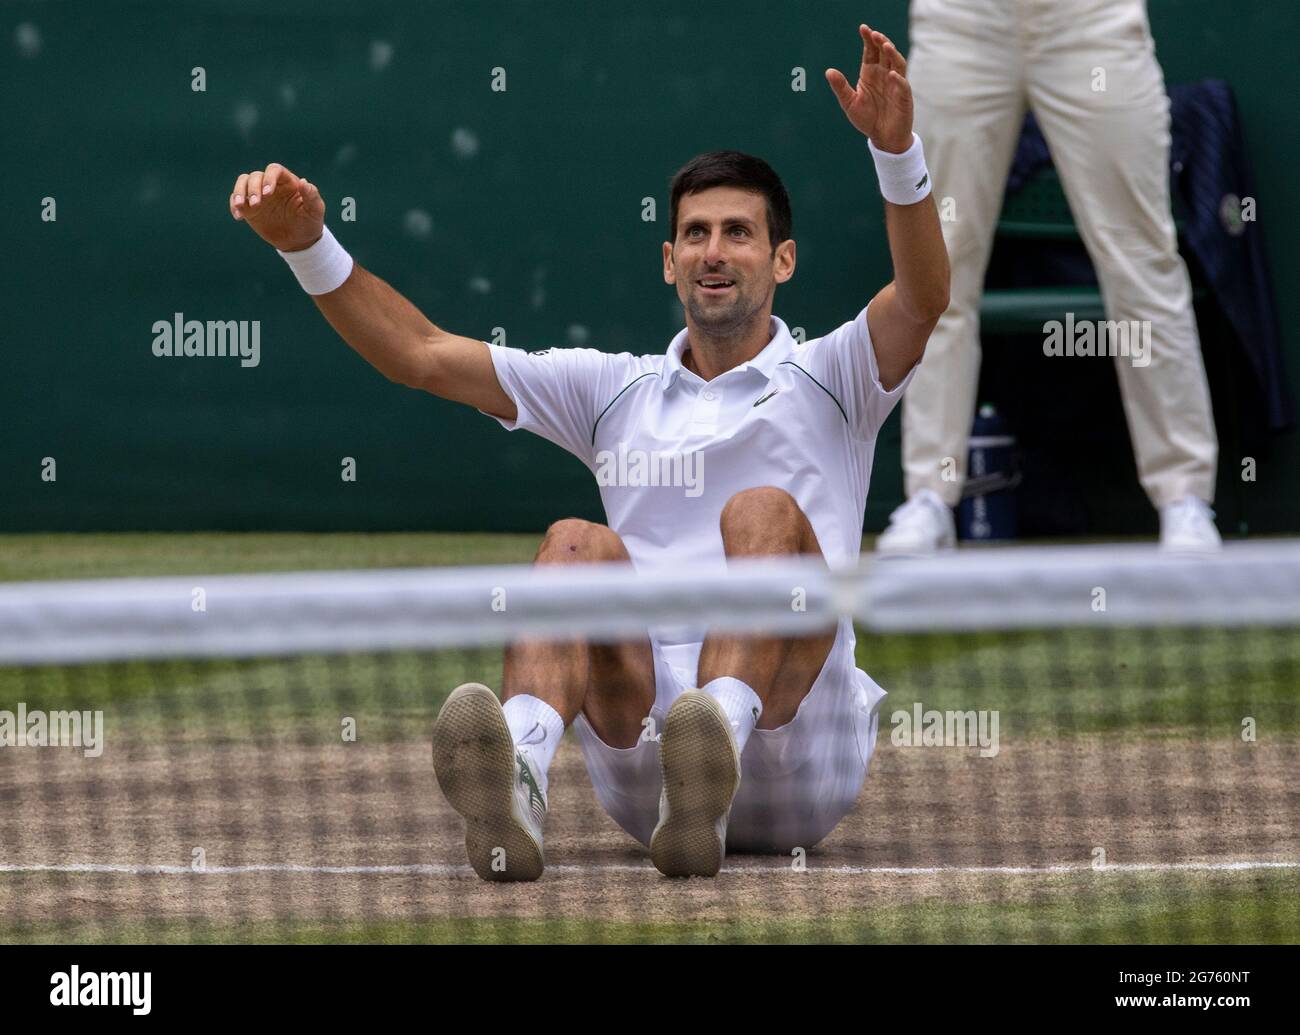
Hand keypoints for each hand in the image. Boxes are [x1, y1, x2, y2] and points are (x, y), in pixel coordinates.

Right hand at [229, 163, 325, 251]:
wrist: (299, 241)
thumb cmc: (309, 222)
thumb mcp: (315, 211)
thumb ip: (312, 196)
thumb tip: (304, 182)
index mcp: (287, 181)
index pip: (274, 170)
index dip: (269, 178)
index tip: (268, 193)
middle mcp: (270, 184)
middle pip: (255, 176)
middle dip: (253, 188)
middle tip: (257, 204)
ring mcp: (258, 195)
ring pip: (243, 182)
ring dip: (239, 192)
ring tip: (241, 206)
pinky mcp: (249, 208)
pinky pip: (236, 200)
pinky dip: (234, 205)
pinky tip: (238, 217)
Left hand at [825, 24, 913, 152]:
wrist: (882, 138)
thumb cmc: (867, 119)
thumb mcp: (850, 103)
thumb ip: (841, 87)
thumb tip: (829, 71)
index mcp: (870, 73)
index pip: (870, 52)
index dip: (868, 40)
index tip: (863, 28)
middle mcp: (884, 75)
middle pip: (885, 53)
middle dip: (880, 42)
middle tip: (874, 34)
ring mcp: (896, 84)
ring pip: (897, 63)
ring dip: (892, 54)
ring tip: (885, 45)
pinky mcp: (904, 97)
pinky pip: (902, 85)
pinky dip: (898, 79)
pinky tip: (892, 74)